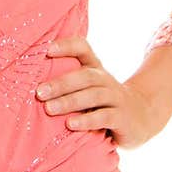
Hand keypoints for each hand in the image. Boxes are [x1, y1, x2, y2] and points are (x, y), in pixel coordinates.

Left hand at [34, 35, 168, 150]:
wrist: (143, 116)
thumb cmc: (103, 101)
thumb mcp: (89, 88)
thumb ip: (67, 82)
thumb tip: (28, 84)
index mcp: (95, 68)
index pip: (83, 48)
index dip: (66, 46)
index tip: (47, 50)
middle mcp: (106, 80)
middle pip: (85, 76)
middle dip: (60, 83)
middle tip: (39, 92)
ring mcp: (116, 98)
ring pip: (93, 95)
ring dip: (70, 101)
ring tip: (49, 108)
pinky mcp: (122, 118)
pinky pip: (104, 117)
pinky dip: (87, 120)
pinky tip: (70, 124)